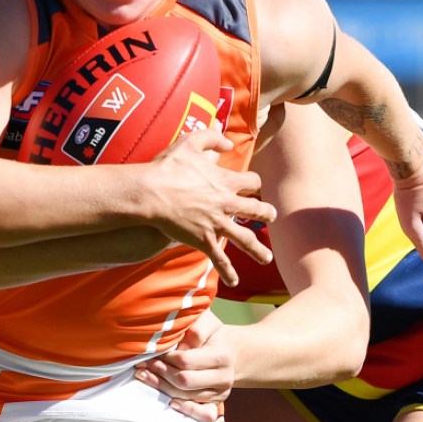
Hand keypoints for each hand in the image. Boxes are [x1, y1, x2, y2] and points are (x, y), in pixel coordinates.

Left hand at [135, 309, 234, 421]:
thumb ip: (196, 328)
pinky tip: (169, 403)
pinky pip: (205, 415)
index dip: (165, 356)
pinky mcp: (217, 404)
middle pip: (184, 381)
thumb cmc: (210, 333)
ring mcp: (221, 393)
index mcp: (221, 355)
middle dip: (159, 372)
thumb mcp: (206, 321)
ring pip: (186, 396)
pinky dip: (186, 410)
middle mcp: (224, 377)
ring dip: (161, 387)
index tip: (150, 350)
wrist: (226, 350)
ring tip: (143, 375)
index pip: (185, 360)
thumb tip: (181, 346)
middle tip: (142, 364)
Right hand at [147, 127, 275, 287]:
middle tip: (271, 216)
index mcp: (226, 181)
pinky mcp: (203, 240)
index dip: (254, 182)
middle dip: (265, 213)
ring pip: (245, 239)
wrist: (151, 193)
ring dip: (257, 249)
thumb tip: (228, 144)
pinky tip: (234, 282)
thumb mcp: (190, 142)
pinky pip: (220, 259)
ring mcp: (217, 224)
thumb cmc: (168, 167)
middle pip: (256, 209)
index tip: (254, 184)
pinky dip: (228, 271)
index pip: (251, 180)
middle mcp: (227, 203)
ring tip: (267, 258)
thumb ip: (211, 139)